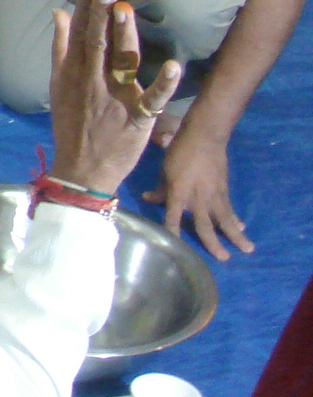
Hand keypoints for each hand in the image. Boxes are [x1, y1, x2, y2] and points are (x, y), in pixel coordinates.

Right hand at [47, 0, 181, 198]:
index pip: (81, 35)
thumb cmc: (72, 126)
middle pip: (98, 44)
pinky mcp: (138, 118)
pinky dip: (162, 84)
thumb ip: (60, 49)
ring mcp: (116, 99)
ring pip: (121, 63)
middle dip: (101, 15)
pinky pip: (153, 100)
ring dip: (124, 37)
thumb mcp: (58, 86)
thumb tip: (60, 14)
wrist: (82, 171)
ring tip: (126, 10)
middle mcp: (93, 82)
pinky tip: (172, 66)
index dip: (87, 9)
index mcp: (74, 74)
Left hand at [144, 130, 252, 260]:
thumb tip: (148, 199)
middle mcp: (197, 198)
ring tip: (247, 249)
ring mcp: (213, 195)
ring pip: (225, 220)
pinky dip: (235, 219)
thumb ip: (160, 188)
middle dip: (213, 243)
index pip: (172, 217)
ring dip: (236, 235)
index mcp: (178, 193)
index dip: (172, 232)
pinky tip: (241, 227)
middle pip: (204, 225)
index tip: (174, 247)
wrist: (204, 138)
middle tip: (223, 259)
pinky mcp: (223, 190)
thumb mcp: (165, 170)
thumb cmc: (179, 152)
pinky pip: (229, 208)